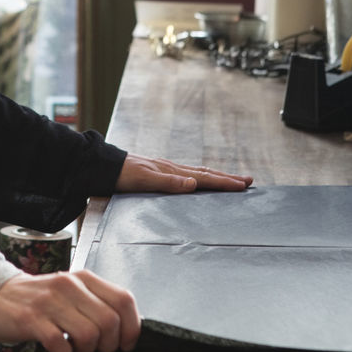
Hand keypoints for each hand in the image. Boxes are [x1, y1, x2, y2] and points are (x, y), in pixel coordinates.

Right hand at [0, 269, 139, 351]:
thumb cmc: (38, 300)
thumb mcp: (70, 293)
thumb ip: (96, 304)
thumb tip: (126, 330)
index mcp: (83, 278)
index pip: (124, 300)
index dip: (131, 327)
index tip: (125, 343)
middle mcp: (69, 285)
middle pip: (110, 322)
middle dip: (108, 346)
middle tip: (96, 351)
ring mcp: (49, 302)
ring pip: (89, 334)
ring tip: (74, 350)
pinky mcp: (30, 319)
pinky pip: (60, 344)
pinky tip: (57, 351)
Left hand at [117, 154, 252, 193]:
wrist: (104, 166)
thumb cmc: (121, 175)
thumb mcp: (144, 180)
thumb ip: (168, 182)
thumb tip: (194, 183)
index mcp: (171, 171)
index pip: (204, 178)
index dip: (224, 182)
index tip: (243, 185)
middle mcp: (172, 168)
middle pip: (206, 173)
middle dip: (227, 178)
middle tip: (248, 181)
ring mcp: (166, 169)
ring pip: (198, 173)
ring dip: (217, 177)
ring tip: (232, 180)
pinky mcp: (160, 172)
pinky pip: (187, 175)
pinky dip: (201, 178)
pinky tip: (201, 181)